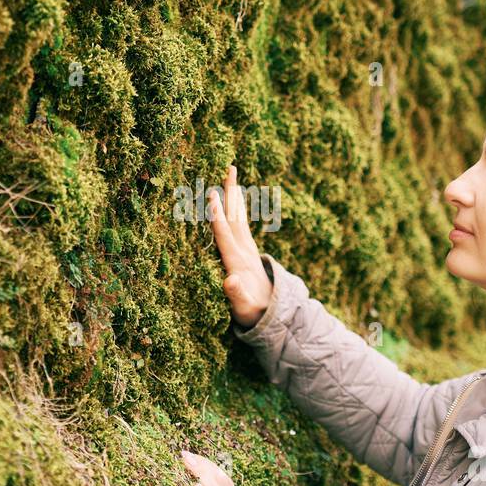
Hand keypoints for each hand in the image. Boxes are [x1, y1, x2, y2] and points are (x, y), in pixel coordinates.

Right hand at [208, 164, 272, 329]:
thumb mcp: (244, 308)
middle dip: (231, 193)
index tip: (212, 196)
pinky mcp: (249, 251)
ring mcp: (248, 250)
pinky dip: (236, 209)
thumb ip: (237, 295)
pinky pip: (241, 224)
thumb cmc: (253, 314)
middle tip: (230, 169)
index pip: (226, 236)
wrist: (273, 316)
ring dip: (235, 196)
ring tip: (231, 175)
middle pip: (236, 218)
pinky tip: (235, 199)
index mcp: (238, 263)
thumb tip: (230, 280)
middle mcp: (245, 251)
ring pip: (239, 217)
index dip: (217, 217)